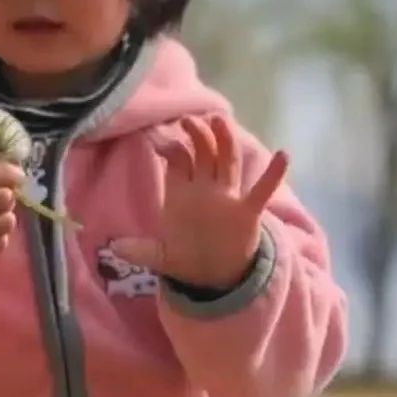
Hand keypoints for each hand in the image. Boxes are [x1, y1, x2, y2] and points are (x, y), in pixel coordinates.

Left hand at [111, 116, 288, 289]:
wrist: (213, 276)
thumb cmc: (186, 257)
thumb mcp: (161, 256)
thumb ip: (140, 250)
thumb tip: (113, 248)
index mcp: (182, 193)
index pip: (177, 160)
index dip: (169, 147)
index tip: (156, 137)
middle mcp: (205, 189)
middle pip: (203, 153)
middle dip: (197, 135)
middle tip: (188, 120)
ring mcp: (228, 198)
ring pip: (227, 161)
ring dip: (224, 141)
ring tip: (220, 122)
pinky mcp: (247, 212)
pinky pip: (261, 191)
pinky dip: (273, 175)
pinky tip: (284, 156)